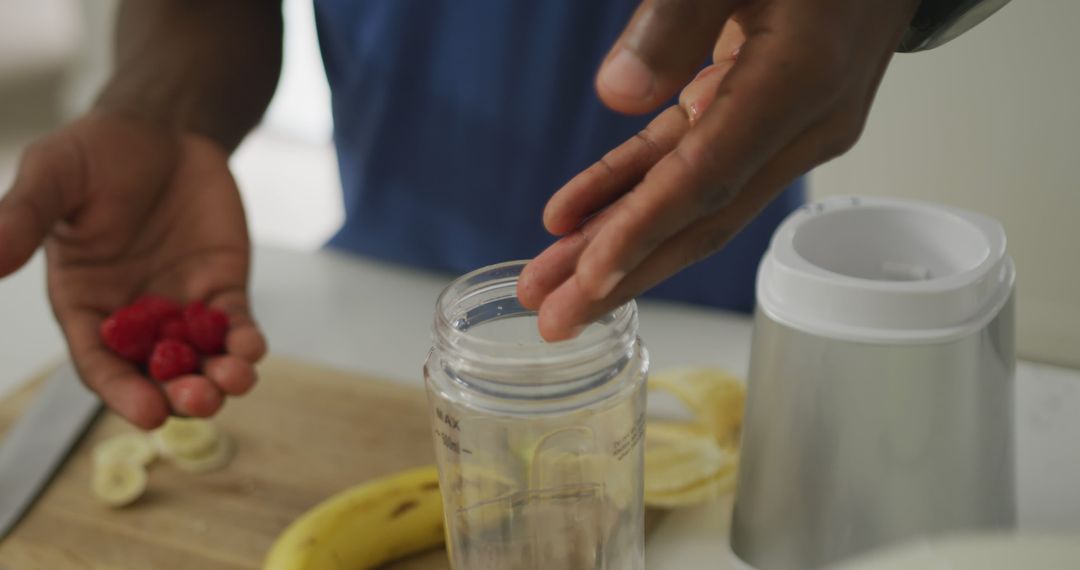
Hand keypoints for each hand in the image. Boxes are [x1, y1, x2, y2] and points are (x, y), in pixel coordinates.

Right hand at [0, 112, 265, 427]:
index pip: (101, 362)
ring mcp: (181, 307)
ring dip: (221, 377)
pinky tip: (253, 349)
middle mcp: (134, 316)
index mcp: (86, 304)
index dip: (122, 391)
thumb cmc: (97, 151)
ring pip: (202, 359)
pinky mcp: (221, 290)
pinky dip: (246, 343)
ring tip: (236, 380)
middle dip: (179, 394)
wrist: (163, 128)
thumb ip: (23, 218)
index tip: (147, 413)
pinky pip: (236, 327)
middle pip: (157, 374)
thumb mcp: (52, 176)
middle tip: (200, 400)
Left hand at [518, 0, 920, 339]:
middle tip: (557, 318)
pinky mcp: (761, 117)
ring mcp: (784, 128)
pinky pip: (688, 163)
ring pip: (689, 200)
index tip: (589, 280)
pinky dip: (633, 189)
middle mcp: (800, 125)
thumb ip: (679, 18)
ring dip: (617, 242)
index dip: (644, 232)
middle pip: (699, 216)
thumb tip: (619, 93)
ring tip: (551, 281)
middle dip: (623, 273)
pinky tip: (578, 216)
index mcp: (800, 83)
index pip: (708, 179)